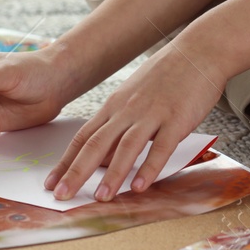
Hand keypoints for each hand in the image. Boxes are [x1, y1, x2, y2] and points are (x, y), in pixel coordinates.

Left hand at [44, 38, 223, 201]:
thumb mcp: (134, 96)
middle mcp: (127, 110)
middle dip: (76, 172)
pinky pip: (161, 147)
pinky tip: (142, 186)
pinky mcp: (176, 119)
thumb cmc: (167, 76)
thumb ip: (118, 124)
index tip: (50, 184)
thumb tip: (102, 156)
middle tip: (61, 196)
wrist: (198, 51)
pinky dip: (150, 167)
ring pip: (126, 146)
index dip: (65, 162)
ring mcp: (152, 114)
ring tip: (101, 198)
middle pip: (96, 144)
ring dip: (113, 174)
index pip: (83, 137)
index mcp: (114, 106)